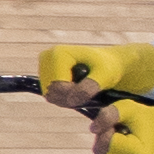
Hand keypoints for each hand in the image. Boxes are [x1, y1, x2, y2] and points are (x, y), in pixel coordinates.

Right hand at [35, 39, 153, 102]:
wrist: (109, 63)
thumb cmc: (109, 68)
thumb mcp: (104, 76)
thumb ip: (89, 87)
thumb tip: (71, 100)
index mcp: (58, 54)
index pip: (57, 87)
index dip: (74, 96)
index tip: (91, 94)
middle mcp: (46, 57)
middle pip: (51, 91)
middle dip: (69, 98)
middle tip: (88, 94)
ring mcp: (44, 65)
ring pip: (50, 95)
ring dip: (67, 99)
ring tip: (84, 92)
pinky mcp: (45, 73)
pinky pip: (51, 94)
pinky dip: (64, 98)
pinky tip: (77, 91)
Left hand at [90, 96, 153, 153]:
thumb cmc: (144, 119)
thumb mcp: (128, 108)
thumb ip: (109, 114)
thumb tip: (93, 128)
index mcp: (139, 153)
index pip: (106, 143)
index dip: (106, 130)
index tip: (116, 126)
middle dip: (102, 140)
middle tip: (116, 132)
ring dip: (103, 149)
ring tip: (118, 141)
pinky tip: (118, 151)